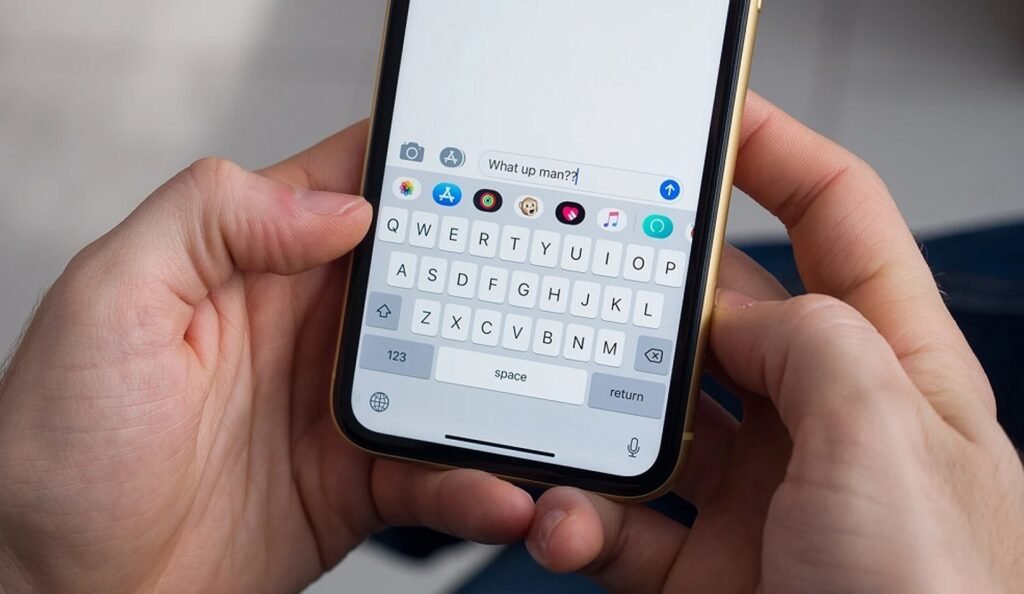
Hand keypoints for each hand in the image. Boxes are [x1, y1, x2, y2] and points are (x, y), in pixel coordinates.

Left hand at [0, 123, 533, 592]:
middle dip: (486, 272)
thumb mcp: (109, 300)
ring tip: (540, 405)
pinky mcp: (355, 482)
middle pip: (421, 277)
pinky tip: (492, 489)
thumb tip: (339, 207)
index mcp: (248, 264)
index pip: (349, 187)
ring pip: (446, 374)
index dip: (418, 165)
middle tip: (545, 281)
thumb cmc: (57, 453)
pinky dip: (469, 481)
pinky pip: (430, 472)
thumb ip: (211, 222)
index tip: (485, 165)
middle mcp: (303, 329)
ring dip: (494, 385)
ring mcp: (336, 407)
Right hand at [524, 94, 1023, 592]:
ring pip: (655, 424)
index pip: (840, 224)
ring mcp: (758, 500)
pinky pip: (620, 523)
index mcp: (894, 374)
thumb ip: (815, 341)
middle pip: (726, 317)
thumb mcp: (886, 443)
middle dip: (660, 296)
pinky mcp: (702, 568)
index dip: (777, 155)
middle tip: (597, 272)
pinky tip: (565, 521)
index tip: (709, 118)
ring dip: (596, 423)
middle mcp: (824, 429)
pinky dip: (578, 518)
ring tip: (557, 419)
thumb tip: (742, 308)